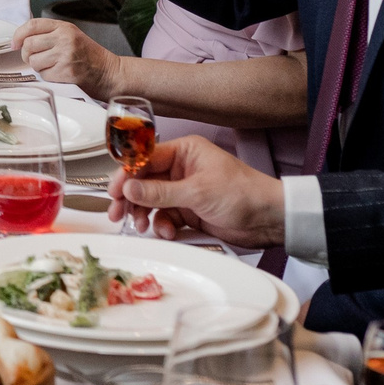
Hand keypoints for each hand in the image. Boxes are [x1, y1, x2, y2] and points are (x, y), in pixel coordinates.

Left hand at [11, 17, 122, 99]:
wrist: (109, 73)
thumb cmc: (90, 56)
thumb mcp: (71, 36)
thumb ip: (49, 34)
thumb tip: (21, 40)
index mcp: (64, 27)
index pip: (32, 25)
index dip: (18, 35)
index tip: (14, 44)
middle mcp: (64, 39)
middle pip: (29, 44)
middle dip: (27, 55)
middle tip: (35, 59)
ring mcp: (65, 55)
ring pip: (34, 61)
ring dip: (38, 67)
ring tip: (52, 67)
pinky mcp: (66, 72)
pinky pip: (43, 75)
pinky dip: (48, 77)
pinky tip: (60, 74)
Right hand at [108, 135, 286, 247]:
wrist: (270, 220)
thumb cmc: (243, 194)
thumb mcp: (197, 192)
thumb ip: (159, 192)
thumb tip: (128, 189)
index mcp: (185, 152)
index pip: (145, 159)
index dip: (126, 175)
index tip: (113, 190)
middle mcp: (182, 169)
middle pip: (144, 181)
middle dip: (130, 198)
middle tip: (117, 212)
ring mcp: (184, 191)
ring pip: (151, 201)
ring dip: (145, 214)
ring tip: (142, 226)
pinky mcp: (189, 211)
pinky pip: (164, 217)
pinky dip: (161, 225)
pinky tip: (166, 232)